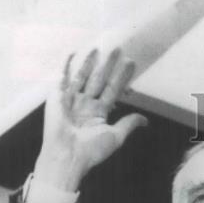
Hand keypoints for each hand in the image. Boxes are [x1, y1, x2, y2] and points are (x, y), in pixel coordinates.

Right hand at [34, 48, 147, 190]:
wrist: (67, 155)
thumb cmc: (91, 150)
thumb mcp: (115, 136)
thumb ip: (129, 124)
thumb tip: (146, 120)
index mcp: (98, 113)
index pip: (113, 90)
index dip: (122, 77)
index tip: (131, 63)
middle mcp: (85, 104)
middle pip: (99, 79)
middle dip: (108, 65)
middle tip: (118, 49)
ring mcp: (71, 99)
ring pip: (83, 76)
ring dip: (90, 62)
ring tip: (99, 47)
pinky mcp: (58, 96)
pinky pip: (62, 77)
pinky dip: (66, 65)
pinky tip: (73, 52)